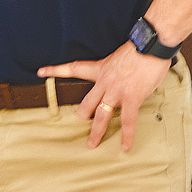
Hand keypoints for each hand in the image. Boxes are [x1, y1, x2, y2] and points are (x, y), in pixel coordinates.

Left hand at [38, 41, 171, 150]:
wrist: (150, 45)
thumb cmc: (139, 49)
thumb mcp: (119, 57)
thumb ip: (115, 71)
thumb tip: (121, 78)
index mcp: (100, 68)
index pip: (73, 68)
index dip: (56, 70)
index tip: (41, 72)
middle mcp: (104, 81)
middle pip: (87, 101)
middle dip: (82, 113)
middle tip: (78, 121)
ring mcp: (116, 91)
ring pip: (102, 114)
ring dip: (96, 131)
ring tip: (91, 143)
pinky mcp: (131, 98)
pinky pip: (127, 121)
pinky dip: (126, 135)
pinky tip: (124, 146)